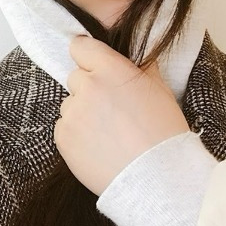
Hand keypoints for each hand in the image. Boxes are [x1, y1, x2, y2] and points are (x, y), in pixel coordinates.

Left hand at [54, 35, 189, 195]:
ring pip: (70, 104)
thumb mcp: (159, 88)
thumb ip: (139, 65)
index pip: (81, 47)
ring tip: (107, 133)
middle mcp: (87, 86)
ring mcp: (72, 112)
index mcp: (110, 69)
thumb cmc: (163, 133)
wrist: (156, 179)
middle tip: (110, 108)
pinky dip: (76, 134)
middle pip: (76, 77)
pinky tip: (98, 145)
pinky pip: (64, 127)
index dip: (87, 56)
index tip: (93, 65)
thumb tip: (130, 54)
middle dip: (89, 88)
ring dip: (82, 112)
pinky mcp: (63, 137)